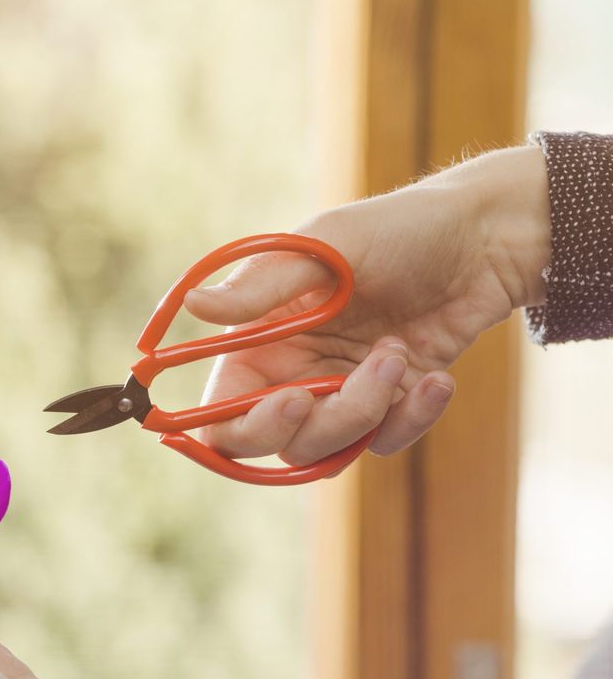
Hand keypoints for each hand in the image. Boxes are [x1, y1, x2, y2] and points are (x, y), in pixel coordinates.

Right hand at [185, 146, 550, 463]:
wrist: (487, 239)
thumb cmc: (398, 228)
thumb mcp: (326, 248)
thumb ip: (260, 287)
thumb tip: (192, 305)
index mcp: (260, 337)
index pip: (222, 409)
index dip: (241, 425)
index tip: (291, 403)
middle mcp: (292, 371)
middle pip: (278, 442)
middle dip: (322, 423)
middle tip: (369, 376)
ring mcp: (341, 392)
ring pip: (331, 450)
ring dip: (370, 413)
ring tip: (401, 354)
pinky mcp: (389, 404)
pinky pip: (384, 441)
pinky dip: (412, 419)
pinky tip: (438, 379)